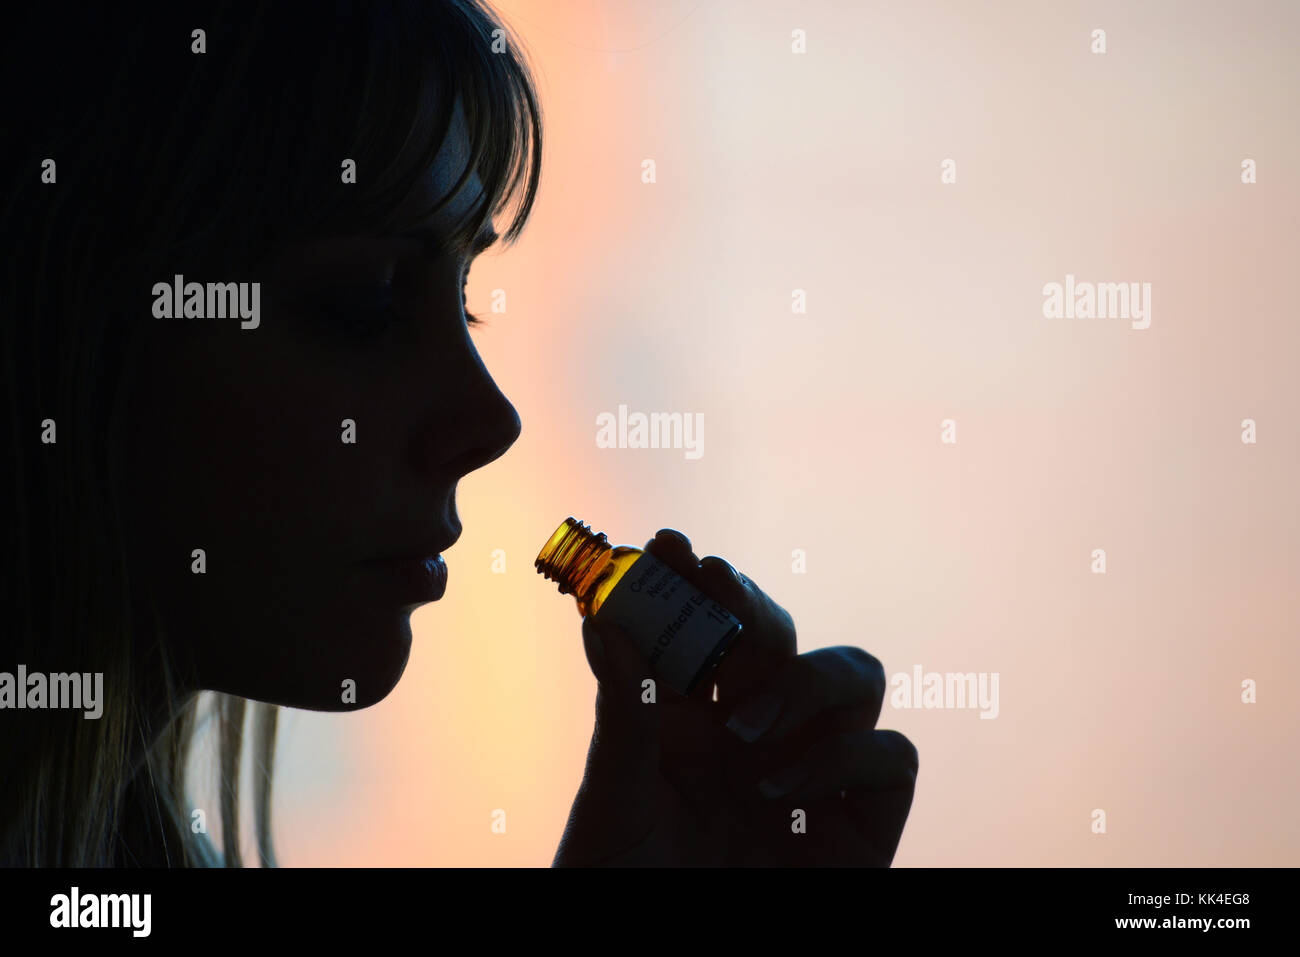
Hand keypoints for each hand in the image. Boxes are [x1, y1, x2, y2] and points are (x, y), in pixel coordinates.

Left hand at [552, 529, 917, 865]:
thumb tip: (603, 619)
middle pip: (781, 633)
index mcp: (694, 715)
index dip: (691, 580)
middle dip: (748, 602)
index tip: (666, 542)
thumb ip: (623, 709)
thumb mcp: (615, 794)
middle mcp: (758, 730)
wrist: (655, 952)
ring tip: (742, 732)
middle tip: (710, 580)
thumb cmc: (623, 879)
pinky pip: (889, 755)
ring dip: (803, 680)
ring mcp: (814, 769)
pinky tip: (775, 791)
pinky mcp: (861, 821)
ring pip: (855, 672)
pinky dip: (841, 757)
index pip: (705, 625)